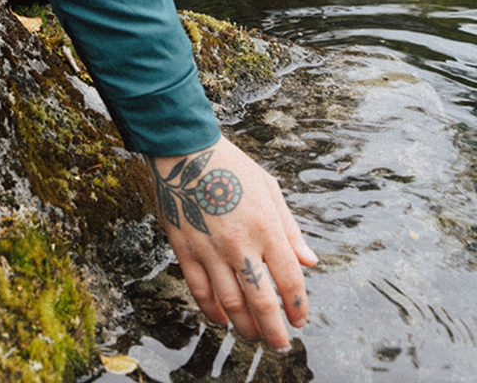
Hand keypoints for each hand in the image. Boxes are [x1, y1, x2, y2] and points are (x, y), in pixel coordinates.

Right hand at [149, 135, 318, 351]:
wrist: (184, 149)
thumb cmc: (230, 165)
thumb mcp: (269, 189)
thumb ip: (290, 229)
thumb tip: (310, 262)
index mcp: (266, 227)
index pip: (289, 280)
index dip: (297, 307)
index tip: (300, 321)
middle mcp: (240, 244)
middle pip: (262, 302)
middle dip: (274, 331)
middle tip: (280, 344)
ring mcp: (210, 249)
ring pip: (231, 304)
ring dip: (246, 326)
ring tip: (254, 336)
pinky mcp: (184, 249)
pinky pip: (200, 291)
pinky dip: (212, 311)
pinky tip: (222, 319)